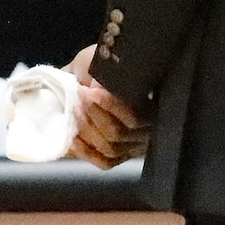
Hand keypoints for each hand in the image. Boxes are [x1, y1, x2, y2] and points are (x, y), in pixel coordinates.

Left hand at [66, 45, 148, 167]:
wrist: (88, 75)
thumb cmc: (99, 69)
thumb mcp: (102, 62)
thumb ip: (105, 72)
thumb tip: (98, 87)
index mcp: (152, 105)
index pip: (137, 115)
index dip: (112, 106)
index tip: (89, 91)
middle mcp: (147, 130)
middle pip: (119, 134)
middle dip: (94, 115)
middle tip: (78, 97)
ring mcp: (133, 146)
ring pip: (111, 148)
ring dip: (86, 130)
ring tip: (72, 110)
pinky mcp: (118, 156)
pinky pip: (104, 162)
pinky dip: (85, 152)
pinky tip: (72, 139)